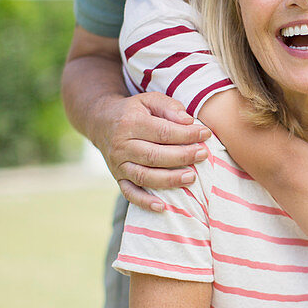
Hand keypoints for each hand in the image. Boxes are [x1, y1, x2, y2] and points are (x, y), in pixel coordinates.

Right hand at [97, 92, 211, 210]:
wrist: (102, 122)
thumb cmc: (135, 111)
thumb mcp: (149, 100)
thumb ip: (169, 107)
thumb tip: (188, 121)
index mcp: (130, 123)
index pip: (162, 132)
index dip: (186, 134)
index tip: (205, 134)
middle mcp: (121, 145)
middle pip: (154, 155)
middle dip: (182, 156)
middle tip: (203, 154)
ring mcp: (118, 164)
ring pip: (144, 176)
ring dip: (169, 179)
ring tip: (192, 177)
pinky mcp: (118, 178)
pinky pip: (130, 193)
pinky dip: (144, 202)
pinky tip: (163, 207)